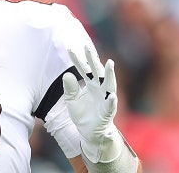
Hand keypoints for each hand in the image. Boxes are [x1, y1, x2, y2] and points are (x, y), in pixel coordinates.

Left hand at [63, 45, 121, 162]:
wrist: (89, 131)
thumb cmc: (82, 113)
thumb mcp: (71, 100)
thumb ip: (69, 88)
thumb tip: (67, 74)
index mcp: (90, 84)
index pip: (83, 69)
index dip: (77, 59)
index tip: (69, 48)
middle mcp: (100, 88)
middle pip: (97, 71)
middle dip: (93, 59)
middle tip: (87, 47)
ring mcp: (105, 98)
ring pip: (109, 84)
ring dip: (110, 74)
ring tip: (109, 63)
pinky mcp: (108, 111)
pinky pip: (111, 105)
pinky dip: (112, 101)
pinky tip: (112, 96)